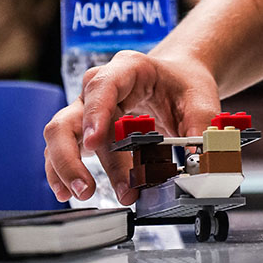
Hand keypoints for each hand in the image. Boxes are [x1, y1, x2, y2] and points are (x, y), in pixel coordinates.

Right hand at [44, 50, 220, 203]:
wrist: (178, 78)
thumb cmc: (183, 83)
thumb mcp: (201, 99)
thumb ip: (201, 127)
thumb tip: (199, 162)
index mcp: (128, 69)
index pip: (102, 86)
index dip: (95, 113)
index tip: (93, 142)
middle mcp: (99, 88)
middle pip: (72, 117)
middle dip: (72, 156)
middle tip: (87, 188)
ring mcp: (88, 109)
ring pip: (61, 135)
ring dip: (66, 167)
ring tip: (83, 193)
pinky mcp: (86, 129)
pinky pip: (64, 148)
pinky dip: (62, 171)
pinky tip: (67, 192)